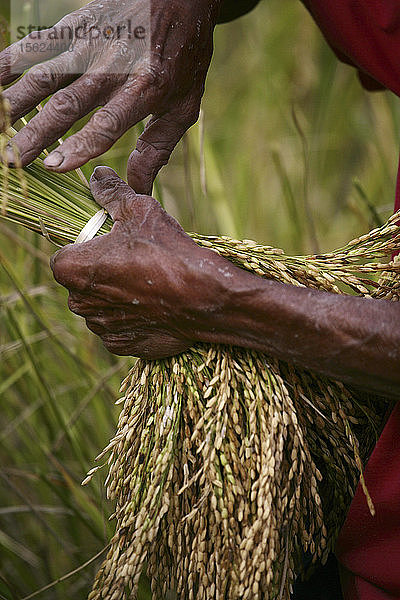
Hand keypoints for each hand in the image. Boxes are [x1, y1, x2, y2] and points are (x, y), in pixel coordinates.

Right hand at [0, 0, 220, 193]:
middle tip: (10, 160)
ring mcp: (92, 44)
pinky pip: (38, 44)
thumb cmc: (183, 57)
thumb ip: (159, 147)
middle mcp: (113, 66)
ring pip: (46, 75)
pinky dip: (12, 61)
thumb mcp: (184, 106)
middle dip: (36, 134)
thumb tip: (139, 188)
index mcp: (145, 88)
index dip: (80, 146)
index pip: (108, 123)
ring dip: (17, 103)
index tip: (54, 166)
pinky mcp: (76, 25)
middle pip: (68, 105)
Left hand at [50, 166, 234, 358]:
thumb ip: (111, 193)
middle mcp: (78, 303)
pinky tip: (154, 305)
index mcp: (71, 269)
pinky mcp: (122, 346)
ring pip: (100, 306)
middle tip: (133, 260)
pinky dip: (132, 317)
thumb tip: (97, 177)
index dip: (86, 248)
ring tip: (147, 282)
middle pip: (81, 282)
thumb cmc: (168, 251)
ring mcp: (100, 328)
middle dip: (101, 272)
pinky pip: (119, 327)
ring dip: (116, 295)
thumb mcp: (139, 210)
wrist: (204, 298)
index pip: (64, 255)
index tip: (110, 243)